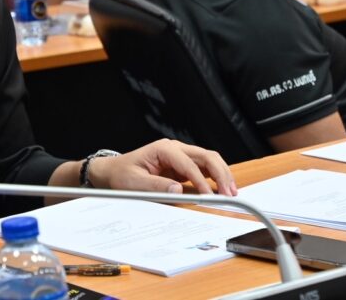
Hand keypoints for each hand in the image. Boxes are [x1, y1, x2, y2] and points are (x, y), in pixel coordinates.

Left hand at [88, 138, 236, 195]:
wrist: (114, 171)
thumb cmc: (122, 174)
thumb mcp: (135, 183)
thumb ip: (156, 186)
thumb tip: (178, 190)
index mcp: (163, 149)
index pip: (189, 164)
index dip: (201, 181)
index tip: (209, 196)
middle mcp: (175, 149)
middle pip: (206, 156)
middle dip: (220, 174)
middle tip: (230, 194)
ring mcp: (180, 155)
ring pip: (209, 159)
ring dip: (222, 174)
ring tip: (231, 192)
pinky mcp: (183, 165)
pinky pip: (204, 168)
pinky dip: (215, 177)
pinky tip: (222, 189)